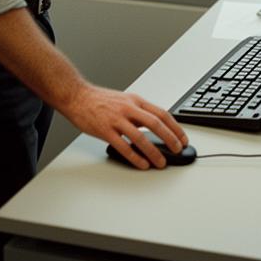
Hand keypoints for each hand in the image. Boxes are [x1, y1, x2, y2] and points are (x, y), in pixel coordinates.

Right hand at [64, 83, 188, 169]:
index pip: (162, 113)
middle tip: (178, 150)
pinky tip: (142, 164)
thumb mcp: (125, 100)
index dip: (175, 127)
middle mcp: (129, 109)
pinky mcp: (105, 131)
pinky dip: (135, 157)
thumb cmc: (101, 100)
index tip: (182, 138)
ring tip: (161, 162)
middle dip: (170, 138)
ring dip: (154, 152)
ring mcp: (117, 120)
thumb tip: (155, 127)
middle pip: (155, 124)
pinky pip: (123, 146)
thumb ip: (139, 112)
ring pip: (140, 137)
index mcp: (136, 101)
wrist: (78, 97)